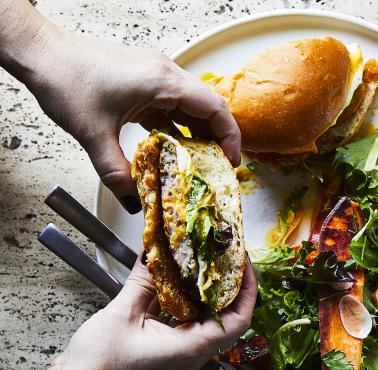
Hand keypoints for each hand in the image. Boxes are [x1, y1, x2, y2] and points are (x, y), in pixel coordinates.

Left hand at [18, 21, 240, 212]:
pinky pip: (171, 104)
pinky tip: (170, 146)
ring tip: (196, 162)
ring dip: (197, 132)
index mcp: (163, 81)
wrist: (40, 53)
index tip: (231, 163)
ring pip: (190, 105)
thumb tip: (134, 201)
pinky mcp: (142, 79)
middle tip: (216, 168)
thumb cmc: (65, 78)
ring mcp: (154, 74)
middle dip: (217, 139)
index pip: (215, 108)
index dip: (230, 138)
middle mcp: (164, 73)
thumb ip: (117, 172)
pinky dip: (177, 125)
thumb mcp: (92, 134)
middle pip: (208, 107)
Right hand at [52, 259, 256, 369]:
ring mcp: (175, 354)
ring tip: (196, 260)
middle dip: (224, 284)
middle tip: (221, 255)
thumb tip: (154, 254)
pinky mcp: (160, 351)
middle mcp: (189, 354)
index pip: (238, 320)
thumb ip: (143, 283)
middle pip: (222, 316)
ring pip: (198, 317)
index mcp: (191, 349)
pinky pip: (176, 322)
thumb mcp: (121, 314)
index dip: (247, 290)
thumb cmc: (97, 369)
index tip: (244, 263)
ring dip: (197, 290)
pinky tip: (165, 278)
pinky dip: (175, 300)